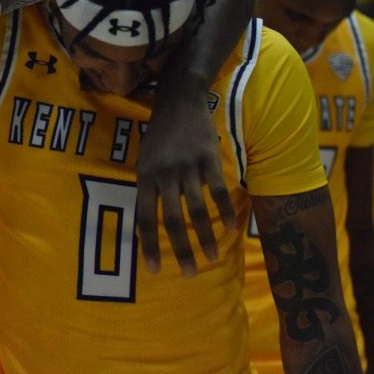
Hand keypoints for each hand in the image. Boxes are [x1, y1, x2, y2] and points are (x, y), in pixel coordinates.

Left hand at [136, 90, 235, 276]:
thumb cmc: (159, 136)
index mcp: (144, 176)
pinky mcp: (208, 157)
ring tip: (212, 257)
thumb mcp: (145, 161)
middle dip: (181, 249)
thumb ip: (149, 189)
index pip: (144, 218)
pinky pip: (218, 190)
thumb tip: (154, 225)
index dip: (150, 245)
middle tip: (190, 274)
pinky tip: (229, 229)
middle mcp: (164, 173)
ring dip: (205, 237)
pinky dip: (224, 211)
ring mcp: (187, 165)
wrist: (178, 100)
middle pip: (172, 219)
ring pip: (196, 209)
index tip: (156, 270)